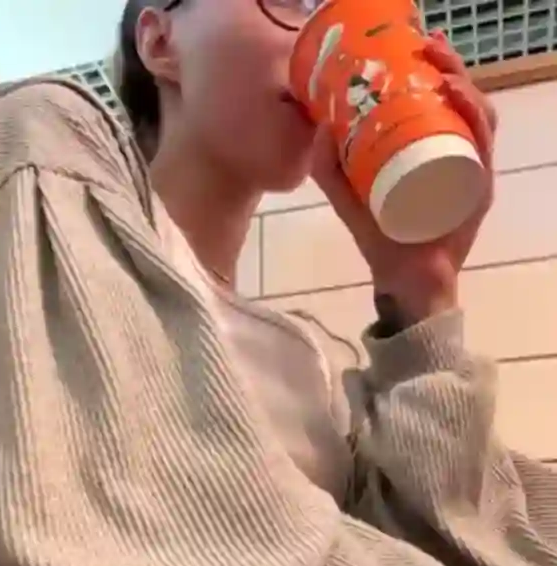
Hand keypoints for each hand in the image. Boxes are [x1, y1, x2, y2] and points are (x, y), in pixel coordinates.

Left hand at [311, 32, 496, 326]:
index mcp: (429, 153)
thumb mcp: (347, 198)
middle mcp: (455, 157)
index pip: (438, 104)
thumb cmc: (381, 240)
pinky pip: (482, 146)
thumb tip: (318, 126)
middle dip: (448, 67)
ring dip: (463, 85)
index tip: (413, 48)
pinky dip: (473, 118)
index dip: (431, 71)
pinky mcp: (479, 190)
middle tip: (428, 49)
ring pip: (478, 116)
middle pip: (462, 101)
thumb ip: (329, 168)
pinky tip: (456, 100)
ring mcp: (471, 172)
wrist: (402, 281)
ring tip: (441, 70)